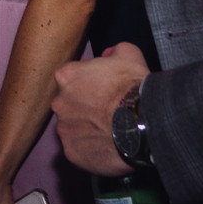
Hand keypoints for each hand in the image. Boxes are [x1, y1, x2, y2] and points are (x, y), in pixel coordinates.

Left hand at [51, 42, 150, 176]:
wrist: (143, 122)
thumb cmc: (133, 87)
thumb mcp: (128, 54)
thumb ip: (114, 50)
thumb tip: (109, 53)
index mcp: (67, 76)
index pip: (71, 78)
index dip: (87, 84)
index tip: (102, 91)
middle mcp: (59, 102)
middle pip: (68, 104)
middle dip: (83, 107)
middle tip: (105, 112)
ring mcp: (64, 130)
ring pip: (72, 128)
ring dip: (85, 129)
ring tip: (107, 132)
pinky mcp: (71, 153)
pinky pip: (77, 150)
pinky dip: (89, 149)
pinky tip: (105, 147)